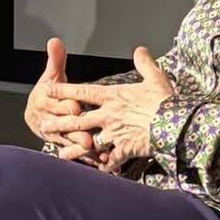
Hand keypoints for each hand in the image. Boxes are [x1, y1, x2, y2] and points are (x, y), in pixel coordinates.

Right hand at [24, 37, 102, 163]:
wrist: (35, 114)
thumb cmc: (49, 93)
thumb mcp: (52, 75)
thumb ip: (56, 60)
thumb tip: (54, 41)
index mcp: (45, 101)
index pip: (57, 103)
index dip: (66, 106)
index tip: (76, 107)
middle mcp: (48, 119)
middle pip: (64, 125)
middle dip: (76, 130)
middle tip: (89, 136)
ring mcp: (56, 134)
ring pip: (69, 141)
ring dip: (81, 147)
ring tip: (96, 152)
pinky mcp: (64, 145)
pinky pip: (74, 152)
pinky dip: (86, 158)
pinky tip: (99, 163)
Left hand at [42, 48, 174, 170]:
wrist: (176, 124)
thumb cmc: (165, 100)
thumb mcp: (155, 77)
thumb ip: (145, 63)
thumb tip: (140, 49)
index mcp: (113, 97)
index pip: (82, 92)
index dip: (63, 90)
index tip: (47, 90)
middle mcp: (109, 115)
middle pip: (78, 120)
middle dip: (59, 124)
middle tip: (43, 126)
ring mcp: (115, 134)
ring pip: (90, 142)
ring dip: (76, 150)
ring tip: (61, 155)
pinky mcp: (125, 149)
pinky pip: (111, 159)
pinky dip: (105, 165)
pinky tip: (99, 170)